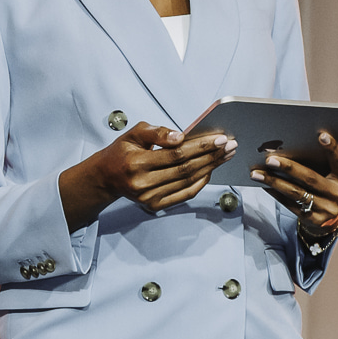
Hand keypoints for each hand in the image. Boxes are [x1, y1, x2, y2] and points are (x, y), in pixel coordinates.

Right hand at [60, 123, 237, 230]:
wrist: (107, 176)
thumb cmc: (122, 151)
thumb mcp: (134, 133)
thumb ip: (157, 132)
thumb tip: (181, 136)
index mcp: (136, 163)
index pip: (175, 154)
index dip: (200, 146)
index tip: (220, 138)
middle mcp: (142, 184)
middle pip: (185, 169)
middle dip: (211, 156)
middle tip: (230, 145)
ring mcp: (149, 198)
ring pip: (188, 182)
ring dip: (210, 167)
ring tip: (225, 155)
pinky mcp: (155, 206)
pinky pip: (185, 194)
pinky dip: (201, 182)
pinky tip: (211, 170)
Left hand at [251, 129, 337, 238]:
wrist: (333, 217)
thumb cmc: (330, 184)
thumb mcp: (336, 172)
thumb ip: (329, 157)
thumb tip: (313, 137)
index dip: (332, 149)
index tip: (321, 135)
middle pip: (311, 178)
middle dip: (288, 168)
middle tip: (269, 158)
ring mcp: (326, 209)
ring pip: (296, 193)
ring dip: (274, 181)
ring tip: (256, 173)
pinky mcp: (313, 220)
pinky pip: (290, 205)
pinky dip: (275, 193)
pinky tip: (263, 184)